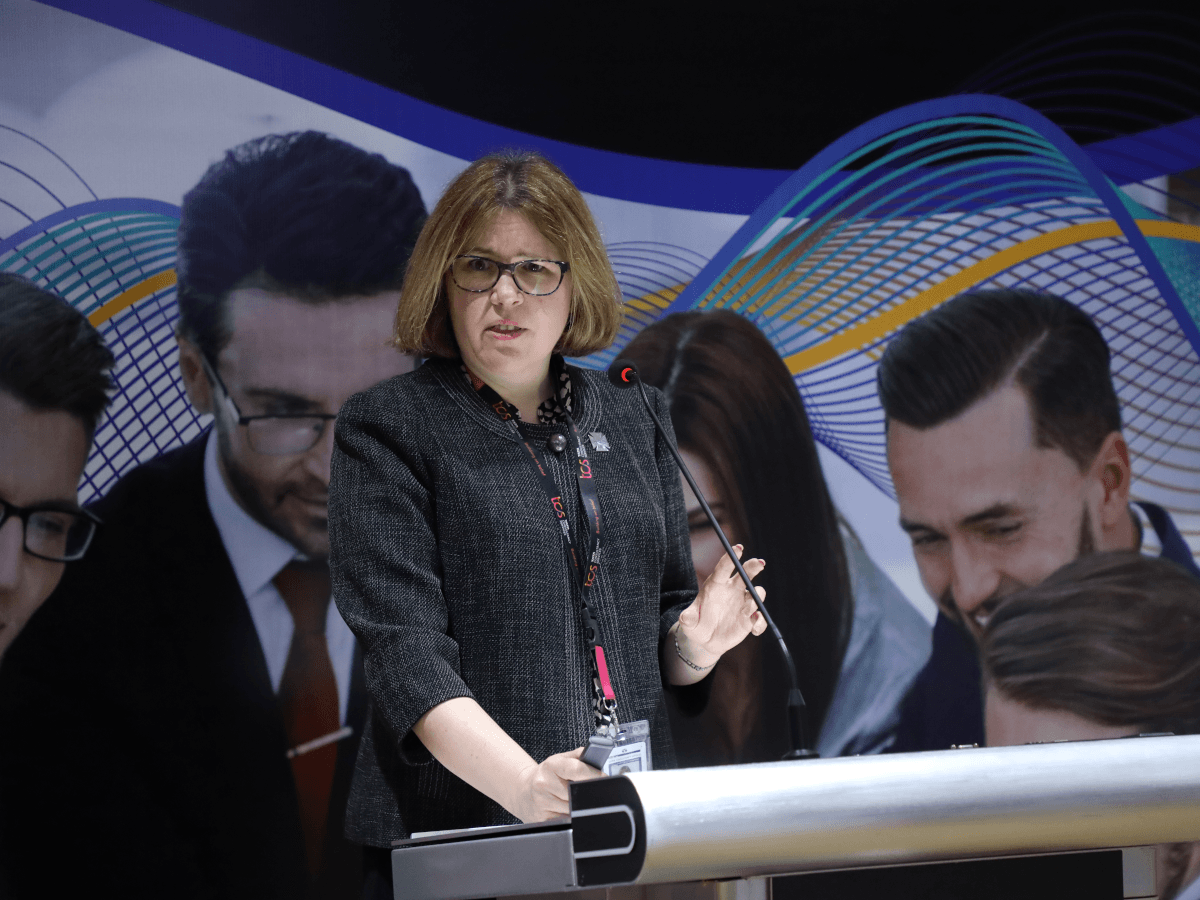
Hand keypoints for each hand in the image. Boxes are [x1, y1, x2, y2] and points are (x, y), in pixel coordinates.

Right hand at [511, 747, 601, 822]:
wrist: (523, 790)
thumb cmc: (547, 775)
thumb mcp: (560, 759)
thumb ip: (580, 756)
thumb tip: (598, 756)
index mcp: (551, 766)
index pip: (577, 769)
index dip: (594, 775)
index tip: (604, 779)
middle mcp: (544, 783)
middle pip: (578, 793)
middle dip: (588, 794)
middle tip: (592, 792)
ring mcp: (542, 803)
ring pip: (574, 809)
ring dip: (581, 807)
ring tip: (576, 800)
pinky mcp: (543, 819)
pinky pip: (567, 820)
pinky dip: (572, 817)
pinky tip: (567, 810)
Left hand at [676, 545, 766, 668]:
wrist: (705, 640)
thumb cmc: (696, 625)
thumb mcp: (689, 622)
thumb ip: (687, 618)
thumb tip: (685, 618)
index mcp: (717, 585)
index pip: (724, 568)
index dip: (731, 557)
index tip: (738, 548)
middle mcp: (732, 591)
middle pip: (745, 575)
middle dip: (753, 567)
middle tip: (760, 563)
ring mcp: (743, 604)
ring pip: (756, 594)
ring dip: (757, 597)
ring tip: (750, 608)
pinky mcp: (749, 620)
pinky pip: (759, 619)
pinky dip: (760, 623)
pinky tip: (754, 631)